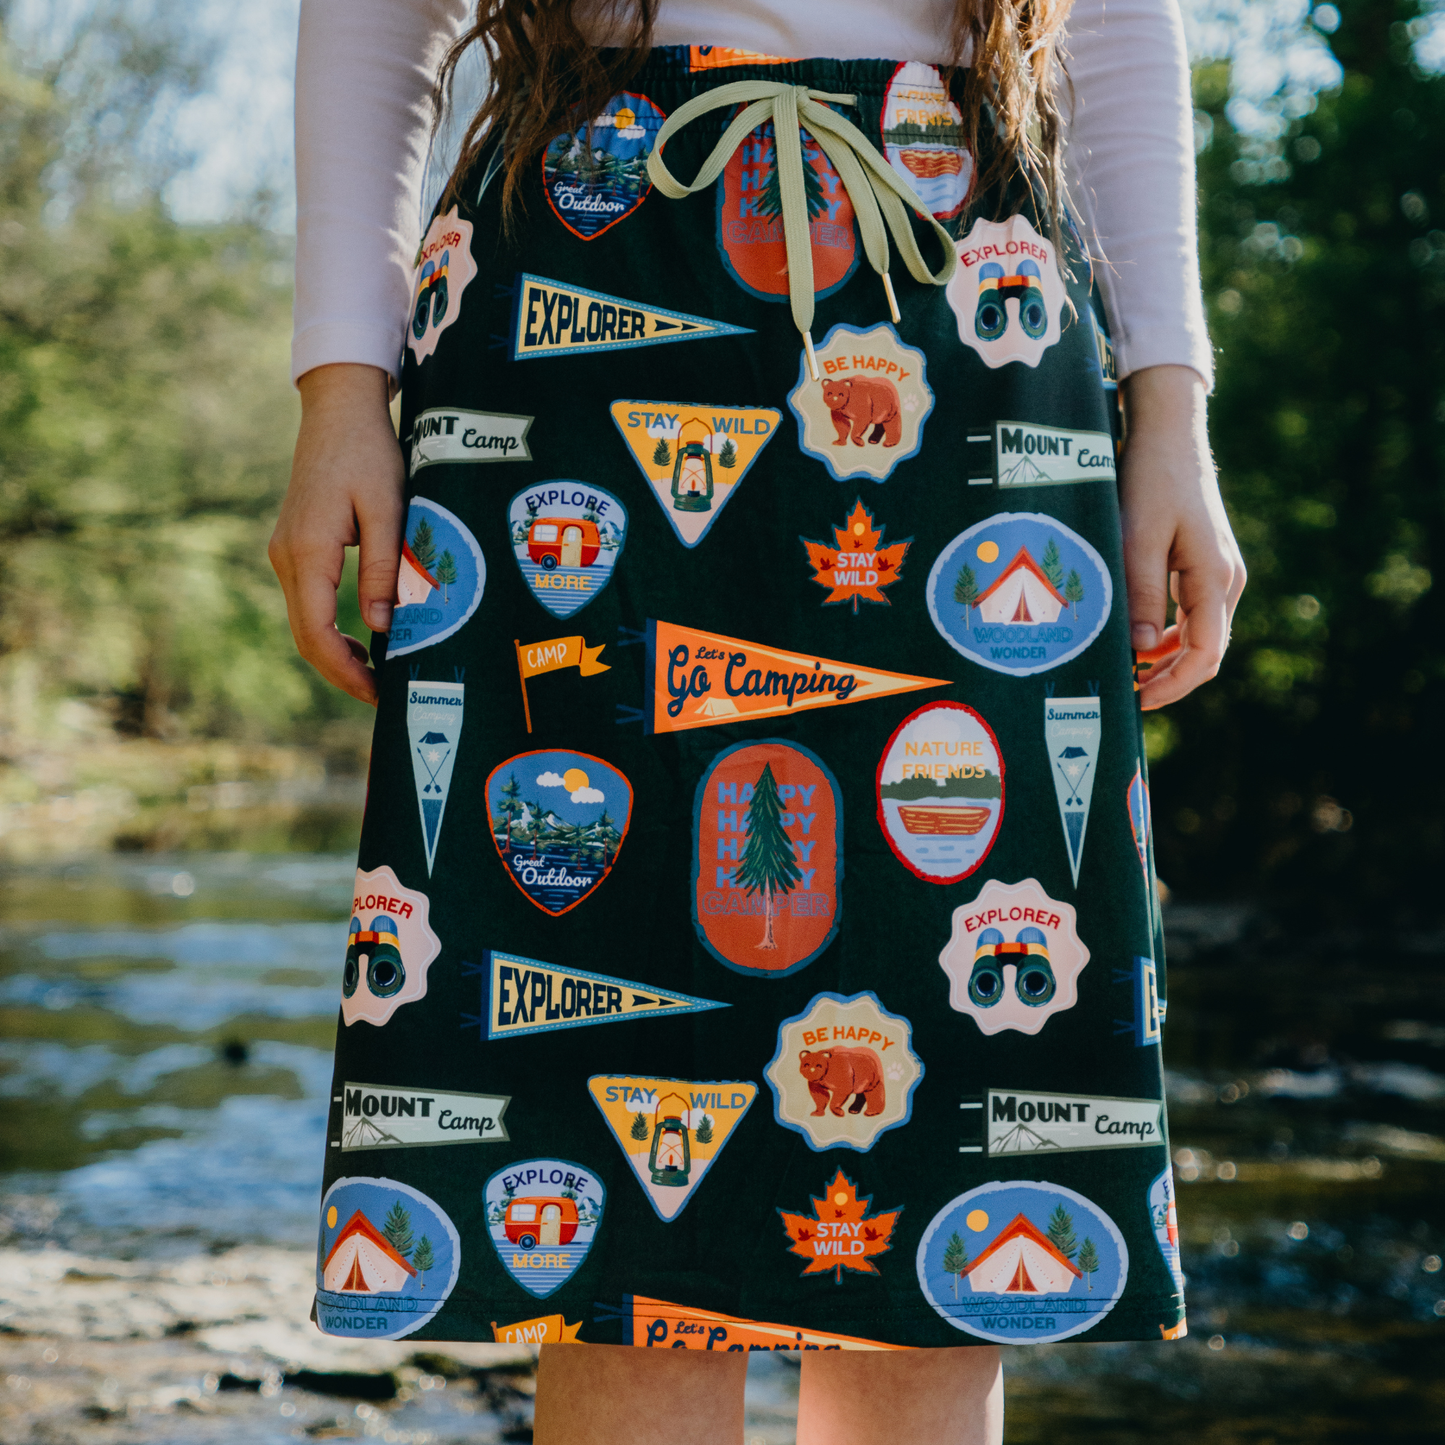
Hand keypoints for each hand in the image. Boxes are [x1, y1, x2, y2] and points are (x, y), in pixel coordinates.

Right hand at [269, 364, 403, 705]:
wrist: (338, 411)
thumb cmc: (369, 453)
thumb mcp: (388, 509)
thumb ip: (384, 568)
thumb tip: (383, 626)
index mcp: (308, 552)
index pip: (317, 633)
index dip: (345, 672)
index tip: (377, 694)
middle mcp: (287, 558)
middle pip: (306, 637)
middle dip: (342, 673)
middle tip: (382, 697)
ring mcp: (286, 553)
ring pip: (305, 623)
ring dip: (337, 654)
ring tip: (378, 677)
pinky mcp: (295, 548)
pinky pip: (310, 603)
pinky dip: (332, 630)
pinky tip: (363, 643)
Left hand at [1117, 365, 1245, 710]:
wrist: (1169, 435)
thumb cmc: (1152, 480)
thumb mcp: (1138, 537)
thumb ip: (1140, 594)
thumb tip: (1138, 650)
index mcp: (1215, 578)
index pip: (1205, 654)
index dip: (1173, 685)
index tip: (1138, 700)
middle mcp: (1225, 581)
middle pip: (1205, 651)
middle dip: (1169, 679)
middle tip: (1127, 695)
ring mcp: (1219, 573)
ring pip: (1198, 635)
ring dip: (1166, 659)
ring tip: (1126, 672)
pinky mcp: (1204, 565)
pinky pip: (1190, 615)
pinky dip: (1166, 635)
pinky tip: (1135, 640)